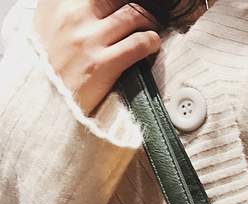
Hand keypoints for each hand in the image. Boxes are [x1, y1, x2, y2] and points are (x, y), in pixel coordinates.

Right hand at [33, 1, 161, 114]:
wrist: (45, 98)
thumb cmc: (49, 62)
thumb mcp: (48, 23)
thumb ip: (70, 8)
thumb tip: (97, 6)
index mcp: (58, 2)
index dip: (116, 1)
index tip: (121, 6)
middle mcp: (73, 16)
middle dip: (134, 6)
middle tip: (140, 16)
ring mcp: (89, 40)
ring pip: (133, 15)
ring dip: (148, 21)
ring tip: (150, 28)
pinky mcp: (104, 64)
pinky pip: (139, 43)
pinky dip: (151, 41)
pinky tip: (151, 44)